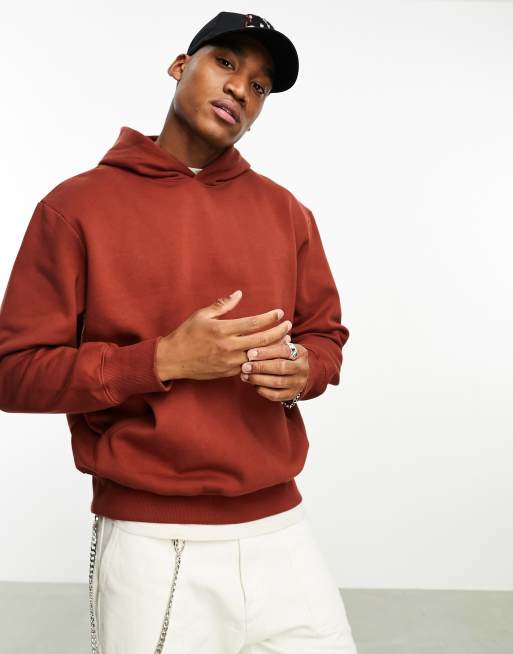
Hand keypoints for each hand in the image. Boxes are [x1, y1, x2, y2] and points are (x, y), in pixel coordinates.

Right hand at [155, 289, 291, 381]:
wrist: (173, 359)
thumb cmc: (186, 334)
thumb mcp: (202, 315)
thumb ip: (222, 305)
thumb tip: (239, 294)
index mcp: (223, 330)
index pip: (253, 323)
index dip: (269, 318)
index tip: (280, 312)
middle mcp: (228, 347)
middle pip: (262, 340)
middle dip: (279, 332)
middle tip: (288, 325)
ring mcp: (230, 362)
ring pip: (260, 356)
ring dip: (275, 348)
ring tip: (286, 340)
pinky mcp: (229, 373)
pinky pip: (251, 367)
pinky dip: (262, 361)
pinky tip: (271, 355)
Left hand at [239, 340, 308, 401]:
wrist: (297, 375)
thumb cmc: (284, 357)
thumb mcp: (282, 348)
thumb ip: (271, 344)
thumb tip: (251, 343)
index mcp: (300, 352)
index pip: (284, 351)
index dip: (266, 352)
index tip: (250, 353)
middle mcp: (302, 368)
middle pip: (281, 367)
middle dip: (260, 367)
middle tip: (244, 366)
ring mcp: (298, 383)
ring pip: (277, 382)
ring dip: (258, 379)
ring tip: (244, 375)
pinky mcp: (291, 395)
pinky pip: (275, 395)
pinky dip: (262, 390)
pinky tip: (253, 385)